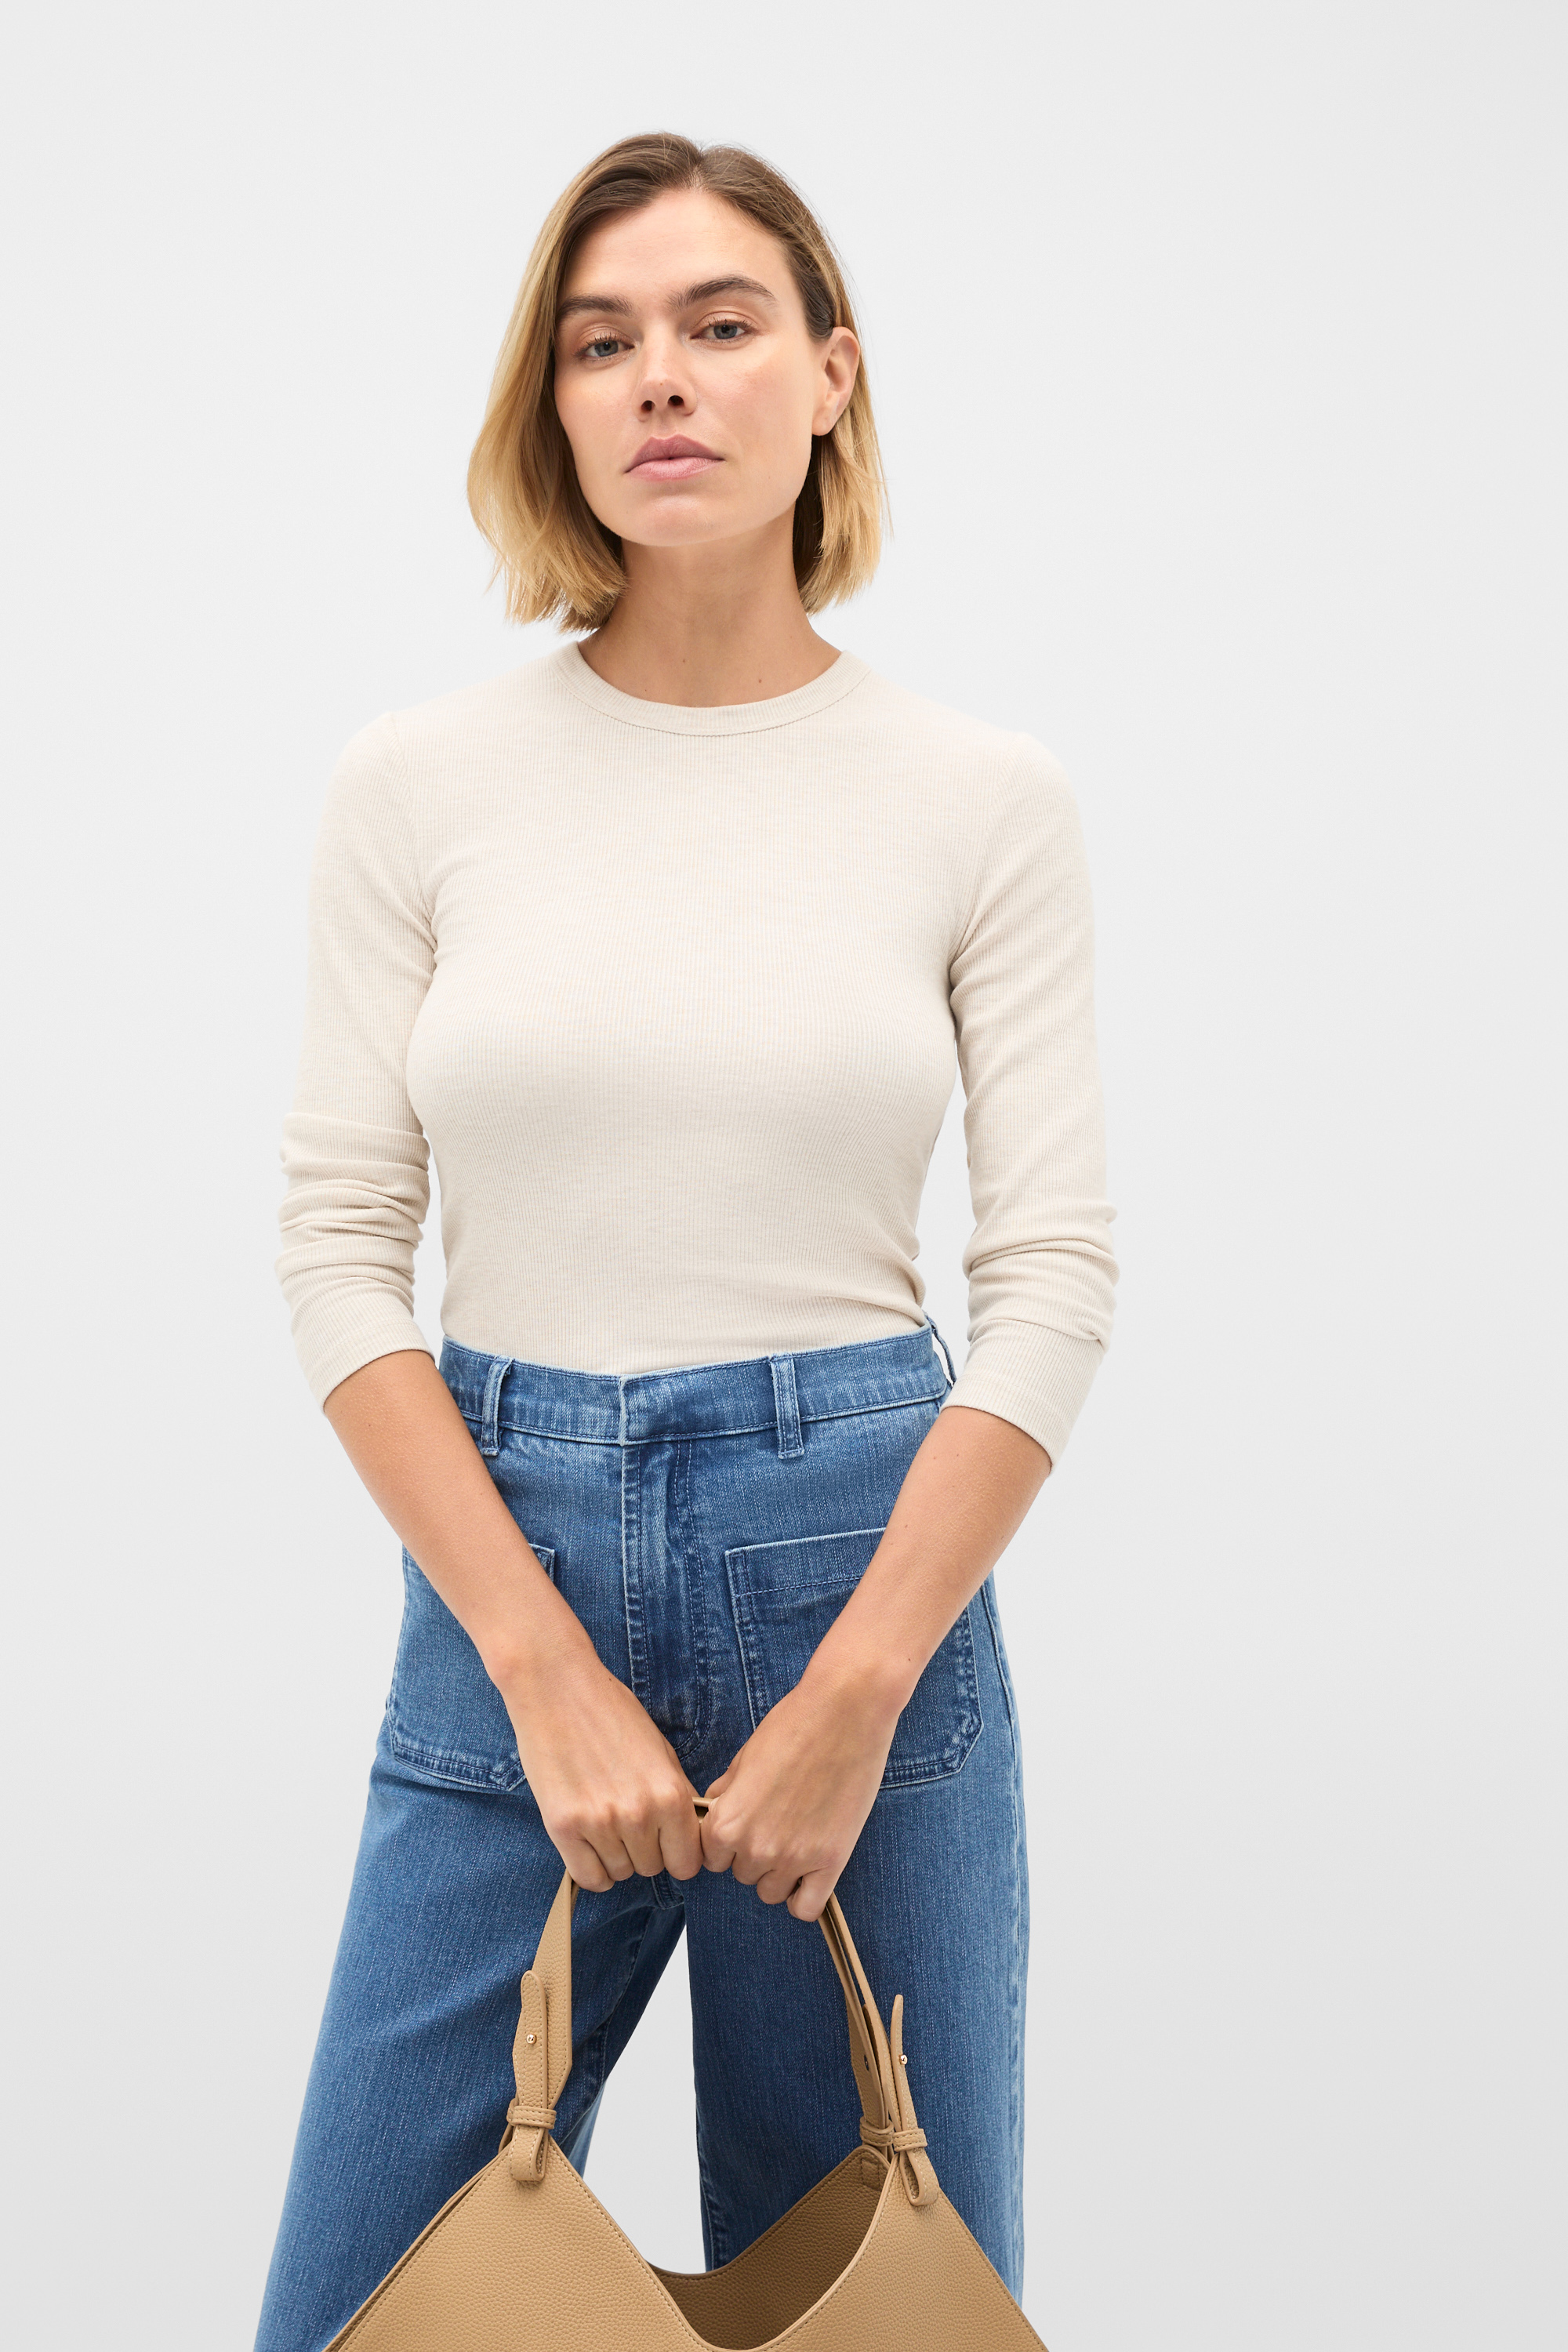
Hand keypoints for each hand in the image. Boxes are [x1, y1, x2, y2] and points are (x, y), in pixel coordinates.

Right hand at [499, 1639, 703, 1892]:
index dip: (678, 1854)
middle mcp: (639, 1814)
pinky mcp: (563, 1827)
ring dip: (616, 1856)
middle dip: (645, 1851)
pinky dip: (592, 1867)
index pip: (688, 1862)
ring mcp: (600, 1822)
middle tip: (629, 1822)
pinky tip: (589, 1843)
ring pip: (621, 1873)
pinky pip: (589, 1877)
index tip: (667, 1844)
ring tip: (604, 1820)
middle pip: (653, 1869)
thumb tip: (685, 1836)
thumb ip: (674, 1796)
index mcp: (670, 1793)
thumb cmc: (610, 1712)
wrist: (557, 1687)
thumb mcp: (660, 1750)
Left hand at [698, 1661, 901, 1920]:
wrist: (845, 1709)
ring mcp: (793, 1858)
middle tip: (780, 1820)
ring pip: (772, 1892)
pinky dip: (805, 1896)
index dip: (728, 1840)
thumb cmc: (794, 1724)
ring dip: (781, 1872)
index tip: (747, 1823)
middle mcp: (754, 1848)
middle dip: (755, 1854)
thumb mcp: (744, 1759)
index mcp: (725, 1823)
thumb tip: (714, 1816)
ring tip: (799, 1835)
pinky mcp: (830, 1861)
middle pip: (743, 1875)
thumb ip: (725, 1797)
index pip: (711, 1859)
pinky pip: (805, 1908)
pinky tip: (812, 1870)